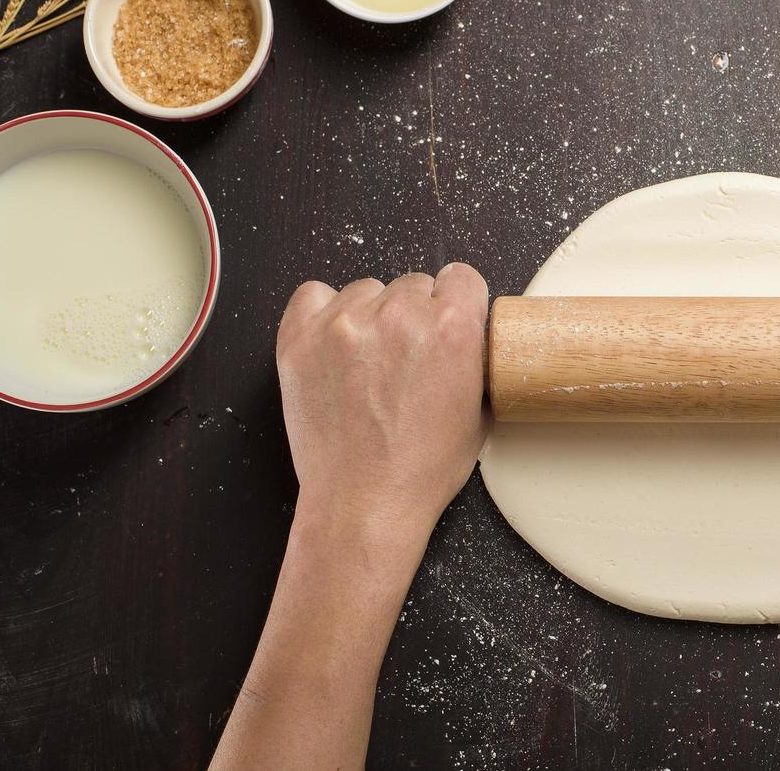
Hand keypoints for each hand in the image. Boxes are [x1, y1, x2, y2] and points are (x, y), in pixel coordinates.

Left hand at [275, 263, 489, 537]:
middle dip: (415, 316)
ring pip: (367, 290)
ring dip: (371, 316)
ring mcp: (345, 324)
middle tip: (406, 359)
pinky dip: (324, 313)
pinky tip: (334, 345)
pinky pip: (313, 294)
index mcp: (453, 329)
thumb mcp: (478, 411)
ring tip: (368, 363)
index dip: (457, 302)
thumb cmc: (420, 469)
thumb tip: (466, 334)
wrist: (364, 503)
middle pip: (414, 284)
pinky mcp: (301, 337)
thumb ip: (473, 356)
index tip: (447, 319)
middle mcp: (400, 316)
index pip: (461, 276)